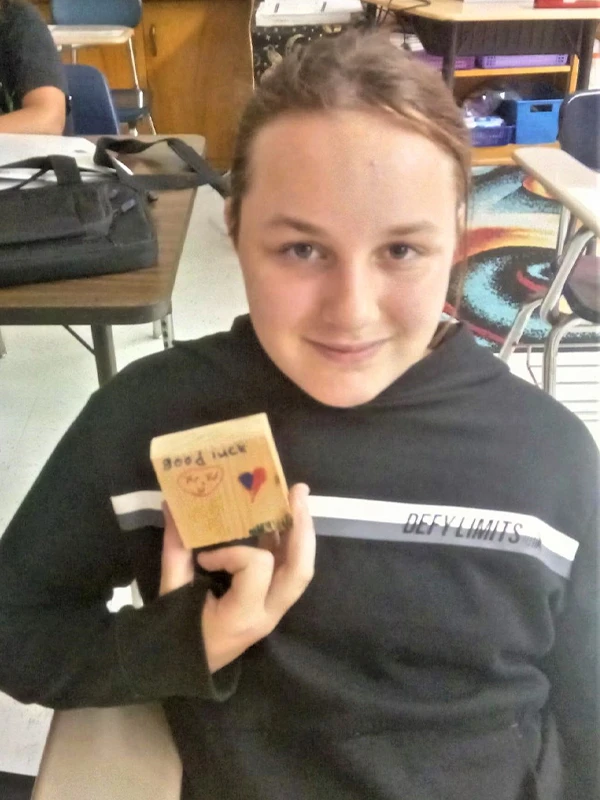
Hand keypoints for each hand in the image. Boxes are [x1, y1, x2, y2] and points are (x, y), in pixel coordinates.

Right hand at [160, 483, 315, 672]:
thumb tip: (172, 504)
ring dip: (299, 532)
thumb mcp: (171, 593)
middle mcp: (267, 614)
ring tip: (295, 497)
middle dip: (302, 528)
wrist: (180, 670)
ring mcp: (274, 612)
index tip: (206, 556)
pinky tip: (278, 520)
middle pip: (300, 570)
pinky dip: (286, 544)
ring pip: (301, 570)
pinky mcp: (272, 605)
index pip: (256, 568)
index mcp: (241, 615)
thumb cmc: (174, 634)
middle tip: (297, 491)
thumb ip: (175, 549)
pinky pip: (289, 572)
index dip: (234, 552)